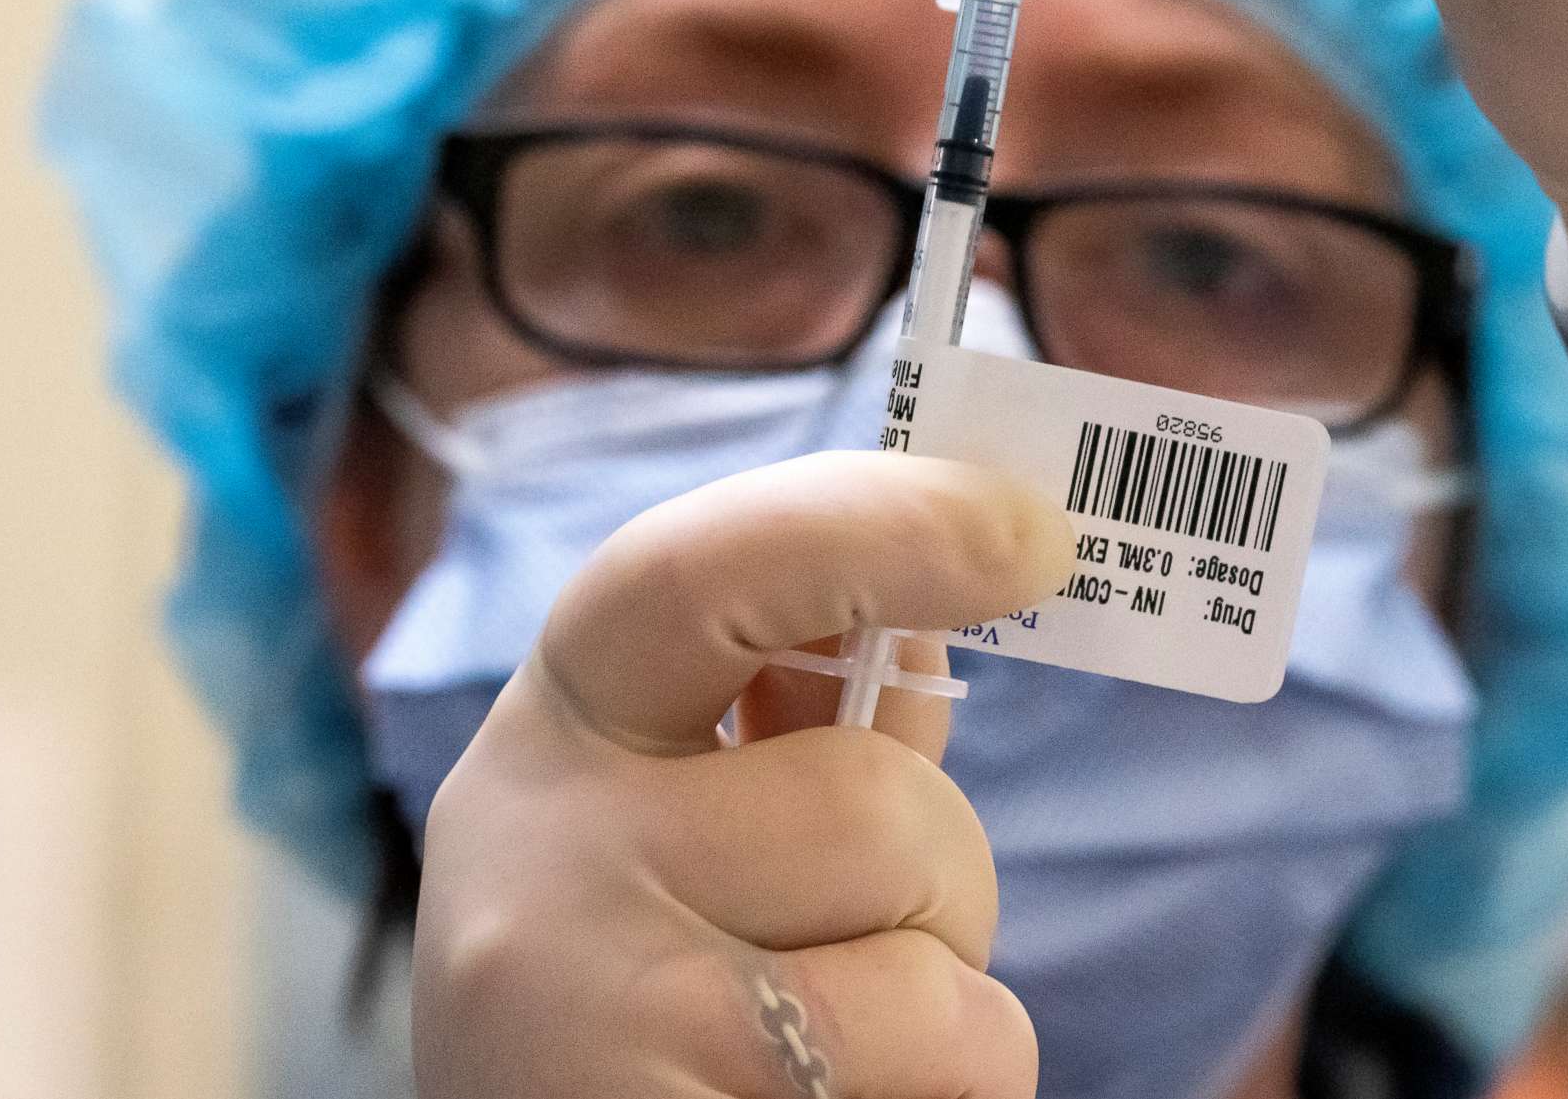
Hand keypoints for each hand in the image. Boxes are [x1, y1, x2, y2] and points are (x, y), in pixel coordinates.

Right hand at [411, 451, 1074, 1098]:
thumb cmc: (645, 999)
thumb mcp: (683, 834)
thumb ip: (796, 732)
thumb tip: (941, 607)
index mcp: (556, 732)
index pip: (702, 572)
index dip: (879, 525)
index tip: (1033, 528)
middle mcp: (534, 857)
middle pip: (880, 808)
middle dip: (934, 883)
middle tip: (852, 940)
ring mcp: (585, 1015)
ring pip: (939, 976)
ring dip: (939, 1017)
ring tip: (816, 1055)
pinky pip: (942, 1081)